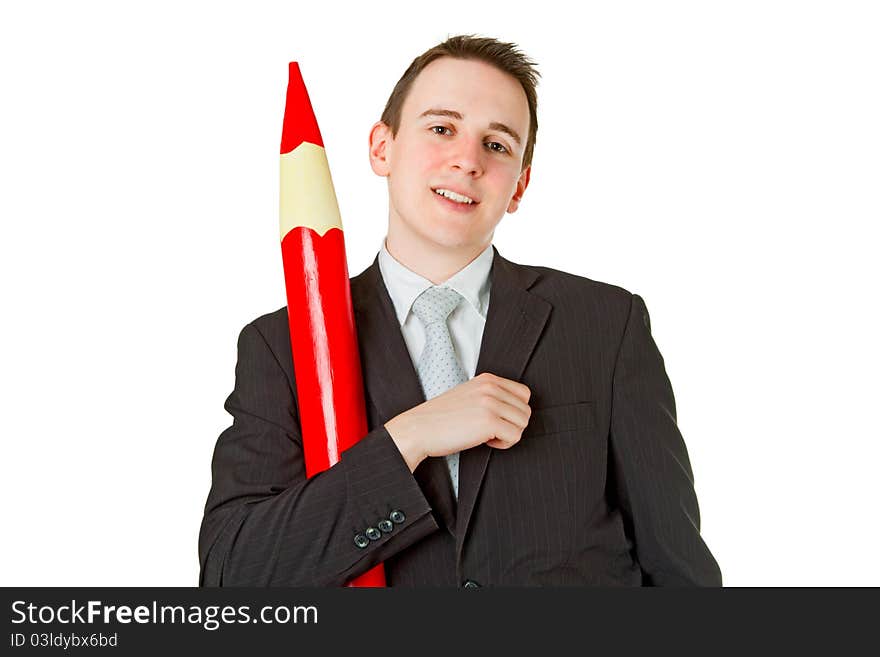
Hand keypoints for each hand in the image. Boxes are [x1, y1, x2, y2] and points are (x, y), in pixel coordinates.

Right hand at [385, 372, 530, 471]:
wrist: (418, 429)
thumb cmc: (440, 418)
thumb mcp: (468, 395)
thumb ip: (490, 396)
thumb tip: (515, 409)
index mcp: (487, 379)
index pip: (524, 394)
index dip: (514, 411)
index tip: (498, 419)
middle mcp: (491, 387)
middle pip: (525, 410)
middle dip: (512, 425)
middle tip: (492, 431)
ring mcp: (490, 403)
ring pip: (522, 423)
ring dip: (508, 434)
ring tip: (488, 436)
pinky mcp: (489, 421)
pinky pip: (515, 436)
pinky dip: (504, 444)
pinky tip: (486, 442)